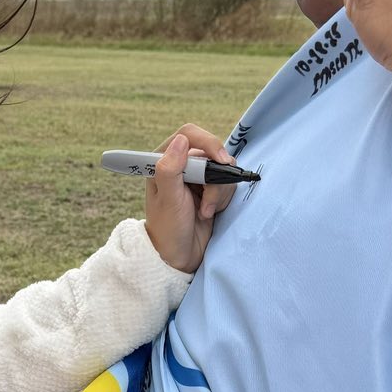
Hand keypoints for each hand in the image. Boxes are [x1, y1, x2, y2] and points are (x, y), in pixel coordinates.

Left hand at [143, 127, 239, 273]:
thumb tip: (181, 141)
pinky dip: (222, 200)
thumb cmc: (167, 228)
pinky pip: (228, 183)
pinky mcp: (210, 189)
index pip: (189, 135)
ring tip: (204, 213)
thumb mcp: (167, 199)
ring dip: (218, 193)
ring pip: (223, 169)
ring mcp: (197, 177)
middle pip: (212, 152)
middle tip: (207, 203)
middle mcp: (180, 164)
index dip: (208, 143)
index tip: (221, 160)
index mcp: (163, 160)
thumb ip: (170, 169)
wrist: (178, 256)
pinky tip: (208, 214)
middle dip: (214, 179)